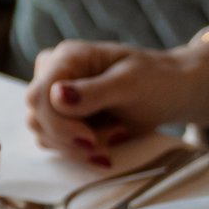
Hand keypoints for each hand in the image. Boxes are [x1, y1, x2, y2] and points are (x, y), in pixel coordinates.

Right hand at [25, 38, 208, 163]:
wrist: (172, 92)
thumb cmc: (156, 80)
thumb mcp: (129, 84)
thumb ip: (92, 91)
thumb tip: (55, 96)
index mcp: (67, 57)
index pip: (39, 95)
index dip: (58, 122)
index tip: (90, 139)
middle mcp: (54, 75)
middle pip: (36, 117)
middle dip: (71, 138)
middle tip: (107, 142)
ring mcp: (55, 99)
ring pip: (43, 134)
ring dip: (78, 147)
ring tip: (117, 134)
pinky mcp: (62, 119)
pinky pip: (54, 143)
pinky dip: (80, 151)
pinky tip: (107, 144)